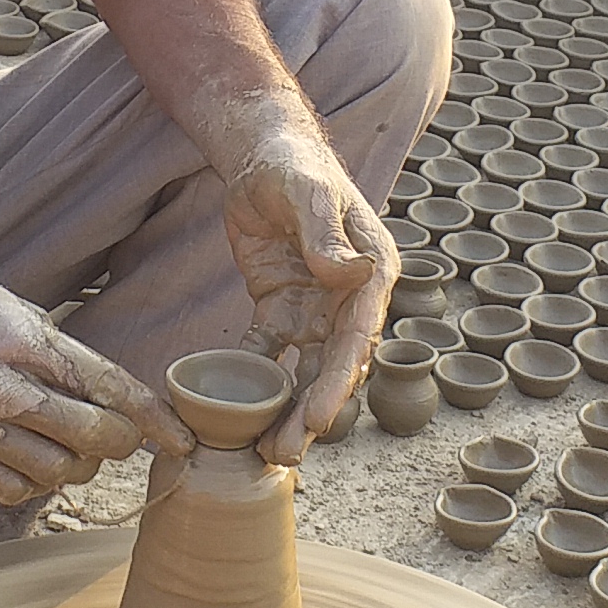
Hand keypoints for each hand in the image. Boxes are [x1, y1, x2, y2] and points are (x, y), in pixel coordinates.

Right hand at [0, 251, 190, 505]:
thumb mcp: (20, 312)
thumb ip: (67, 356)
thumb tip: (124, 403)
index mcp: (23, 340)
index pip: (107, 385)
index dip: (152, 418)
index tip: (182, 439)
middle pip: (88, 436)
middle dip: (118, 443)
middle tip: (117, 436)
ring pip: (55, 472)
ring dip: (77, 465)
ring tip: (69, 443)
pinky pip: (12, 489)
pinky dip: (35, 482)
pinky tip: (32, 456)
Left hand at [224, 125, 395, 465]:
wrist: (262, 153)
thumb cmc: (293, 165)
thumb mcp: (306, 192)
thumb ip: (325, 231)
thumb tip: (347, 272)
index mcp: (371, 272)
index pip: (357, 336)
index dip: (338, 381)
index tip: (317, 417)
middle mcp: (348, 297)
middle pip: (333, 366)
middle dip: (313, 413)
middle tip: (286, 454)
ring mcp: (315, 307)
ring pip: (305, 371)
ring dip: (290, 411)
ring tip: (270, 453)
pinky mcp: (281, 308)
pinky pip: (271, 353)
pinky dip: (258, 384)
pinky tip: (237, 416)